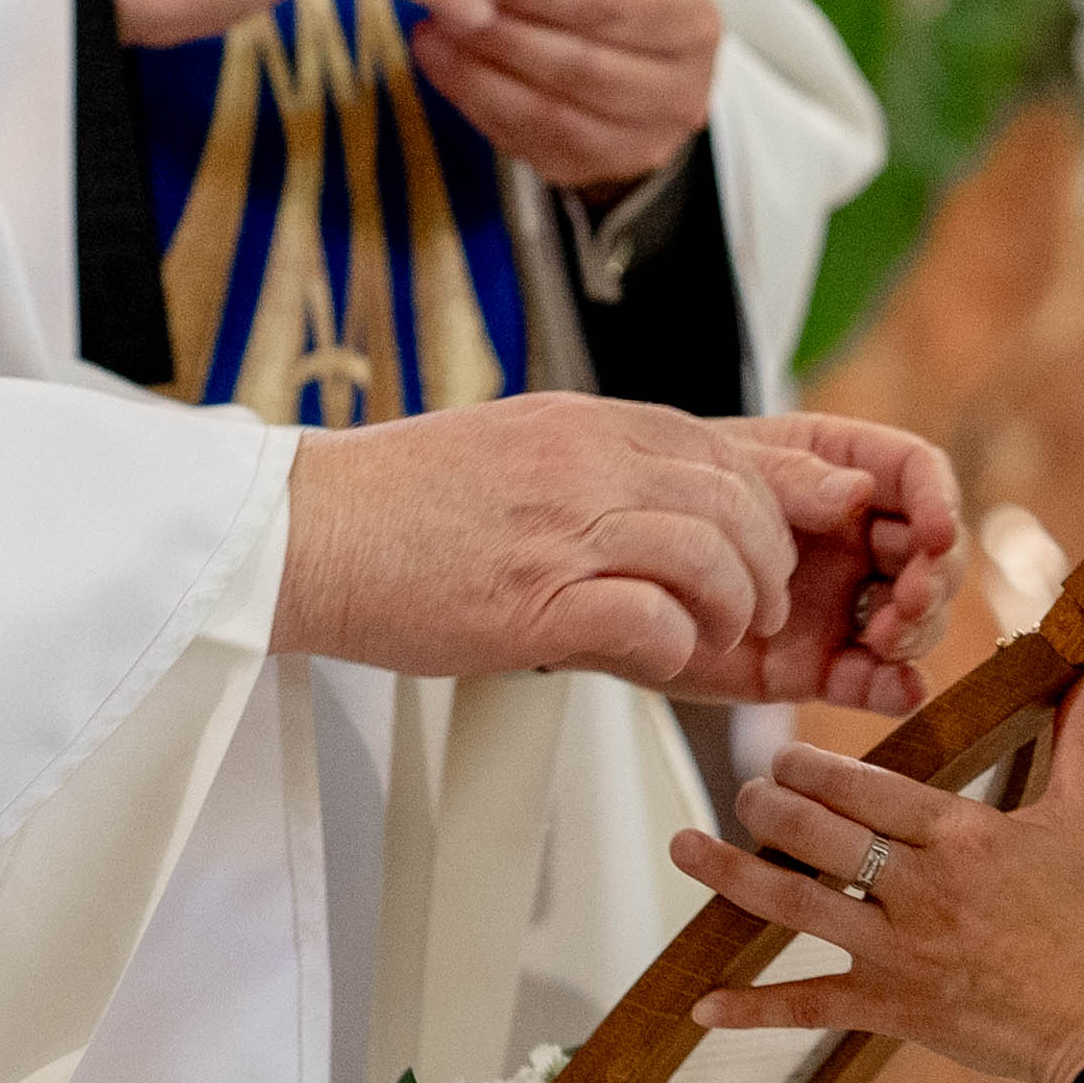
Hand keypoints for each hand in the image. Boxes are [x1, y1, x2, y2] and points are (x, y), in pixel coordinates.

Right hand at [280, 396, 948, 704]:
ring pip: (713, 556)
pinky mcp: (533, 601)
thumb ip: (594, 464)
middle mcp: (584, 463)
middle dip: (772, 561)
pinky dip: (674, 648)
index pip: (722, 447)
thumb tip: (666, 498)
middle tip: (761, 607)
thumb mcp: (513, 448)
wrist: (302, 531)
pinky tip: (660, 659)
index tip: (781, 542)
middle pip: (737, 500)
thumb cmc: (397, 504)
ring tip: (722, 638)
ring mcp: (561, 530)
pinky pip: (652, 620)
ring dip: (735, 608)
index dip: (772, 501)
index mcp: (584, 423)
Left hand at [410, 0, 721, 193]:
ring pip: (551, 114)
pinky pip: (528, 143)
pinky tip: (446, 71)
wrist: (636, 80)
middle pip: (582, 66)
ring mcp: (642, 142)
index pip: (614, 8)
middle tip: (449, 6)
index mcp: (693, 25)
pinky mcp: (595, 173)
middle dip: (505, 36)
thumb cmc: (610, 16)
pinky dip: (479, 104)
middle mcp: (682, 91)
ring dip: (481, 75)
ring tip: (434, 38)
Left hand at [666, 664, 1083, 1082]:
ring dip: (733, 876)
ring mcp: (900, 953)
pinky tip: (700, 1004)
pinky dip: (753, 1008)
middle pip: (820, 839)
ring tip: (683, 847)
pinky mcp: (894, 1010)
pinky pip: (810, 1007)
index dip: (815, 770)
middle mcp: (921, 890)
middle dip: (767, 808)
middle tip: (739, 788)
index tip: (782, 755)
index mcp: (964, 836)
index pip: (869, 789)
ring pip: (798, 909)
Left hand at [688, 410, 958, 703]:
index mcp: (838, 471)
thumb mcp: (723, 469)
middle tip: (908, 599)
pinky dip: (894, 687)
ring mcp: (840, 603)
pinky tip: (899, 687)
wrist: (612, 568)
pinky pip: (870, 680)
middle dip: (933, 578)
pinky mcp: (816, 663)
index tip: (934, 534)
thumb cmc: (667, 497)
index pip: (915, 473)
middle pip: (930, 553)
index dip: (939, 501)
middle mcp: (854, 538)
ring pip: (913, 618)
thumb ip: (790, 478)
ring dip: (917, 631)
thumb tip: (857, 493)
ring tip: (883, 637)